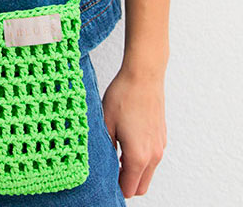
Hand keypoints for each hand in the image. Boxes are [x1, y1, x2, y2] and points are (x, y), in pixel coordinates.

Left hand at [101, 64, 166, 198]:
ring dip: (133, 170)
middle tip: (108, 170)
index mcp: (138, 156)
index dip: (114, 187)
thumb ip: (106, 149)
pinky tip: (126, 141)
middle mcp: (153, 155)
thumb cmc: (123, 96)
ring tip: (115, 153)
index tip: (102, 179)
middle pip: (141, 186)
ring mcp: (160, 146)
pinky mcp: (161, 136)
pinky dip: (140, 158)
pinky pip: (152, 157)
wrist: (144, 75)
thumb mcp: (106, 123)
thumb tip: (104, 165)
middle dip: (125, 183)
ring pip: (148, 172)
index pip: (129, 189)